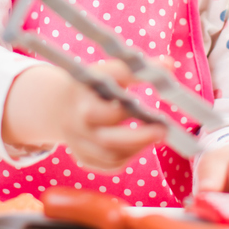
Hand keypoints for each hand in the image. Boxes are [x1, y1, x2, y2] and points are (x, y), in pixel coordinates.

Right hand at [2, 61, 165, 171]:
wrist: (58, 106)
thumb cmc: (92, 88)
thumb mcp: (106, 73)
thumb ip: (135, 70)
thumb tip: (169, 64)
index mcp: (83, 85)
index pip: (113, 78)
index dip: (138, 76)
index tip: (166, 71)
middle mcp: (77, 114)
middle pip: (107, 131)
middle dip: (139, 134)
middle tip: (163, 129)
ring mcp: (76, 138)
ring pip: (110, 152)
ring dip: (137, 146)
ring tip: (155, 136)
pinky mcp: (81, 155)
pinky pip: (108, 163)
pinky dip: (127, 156)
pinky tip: (138, 146)